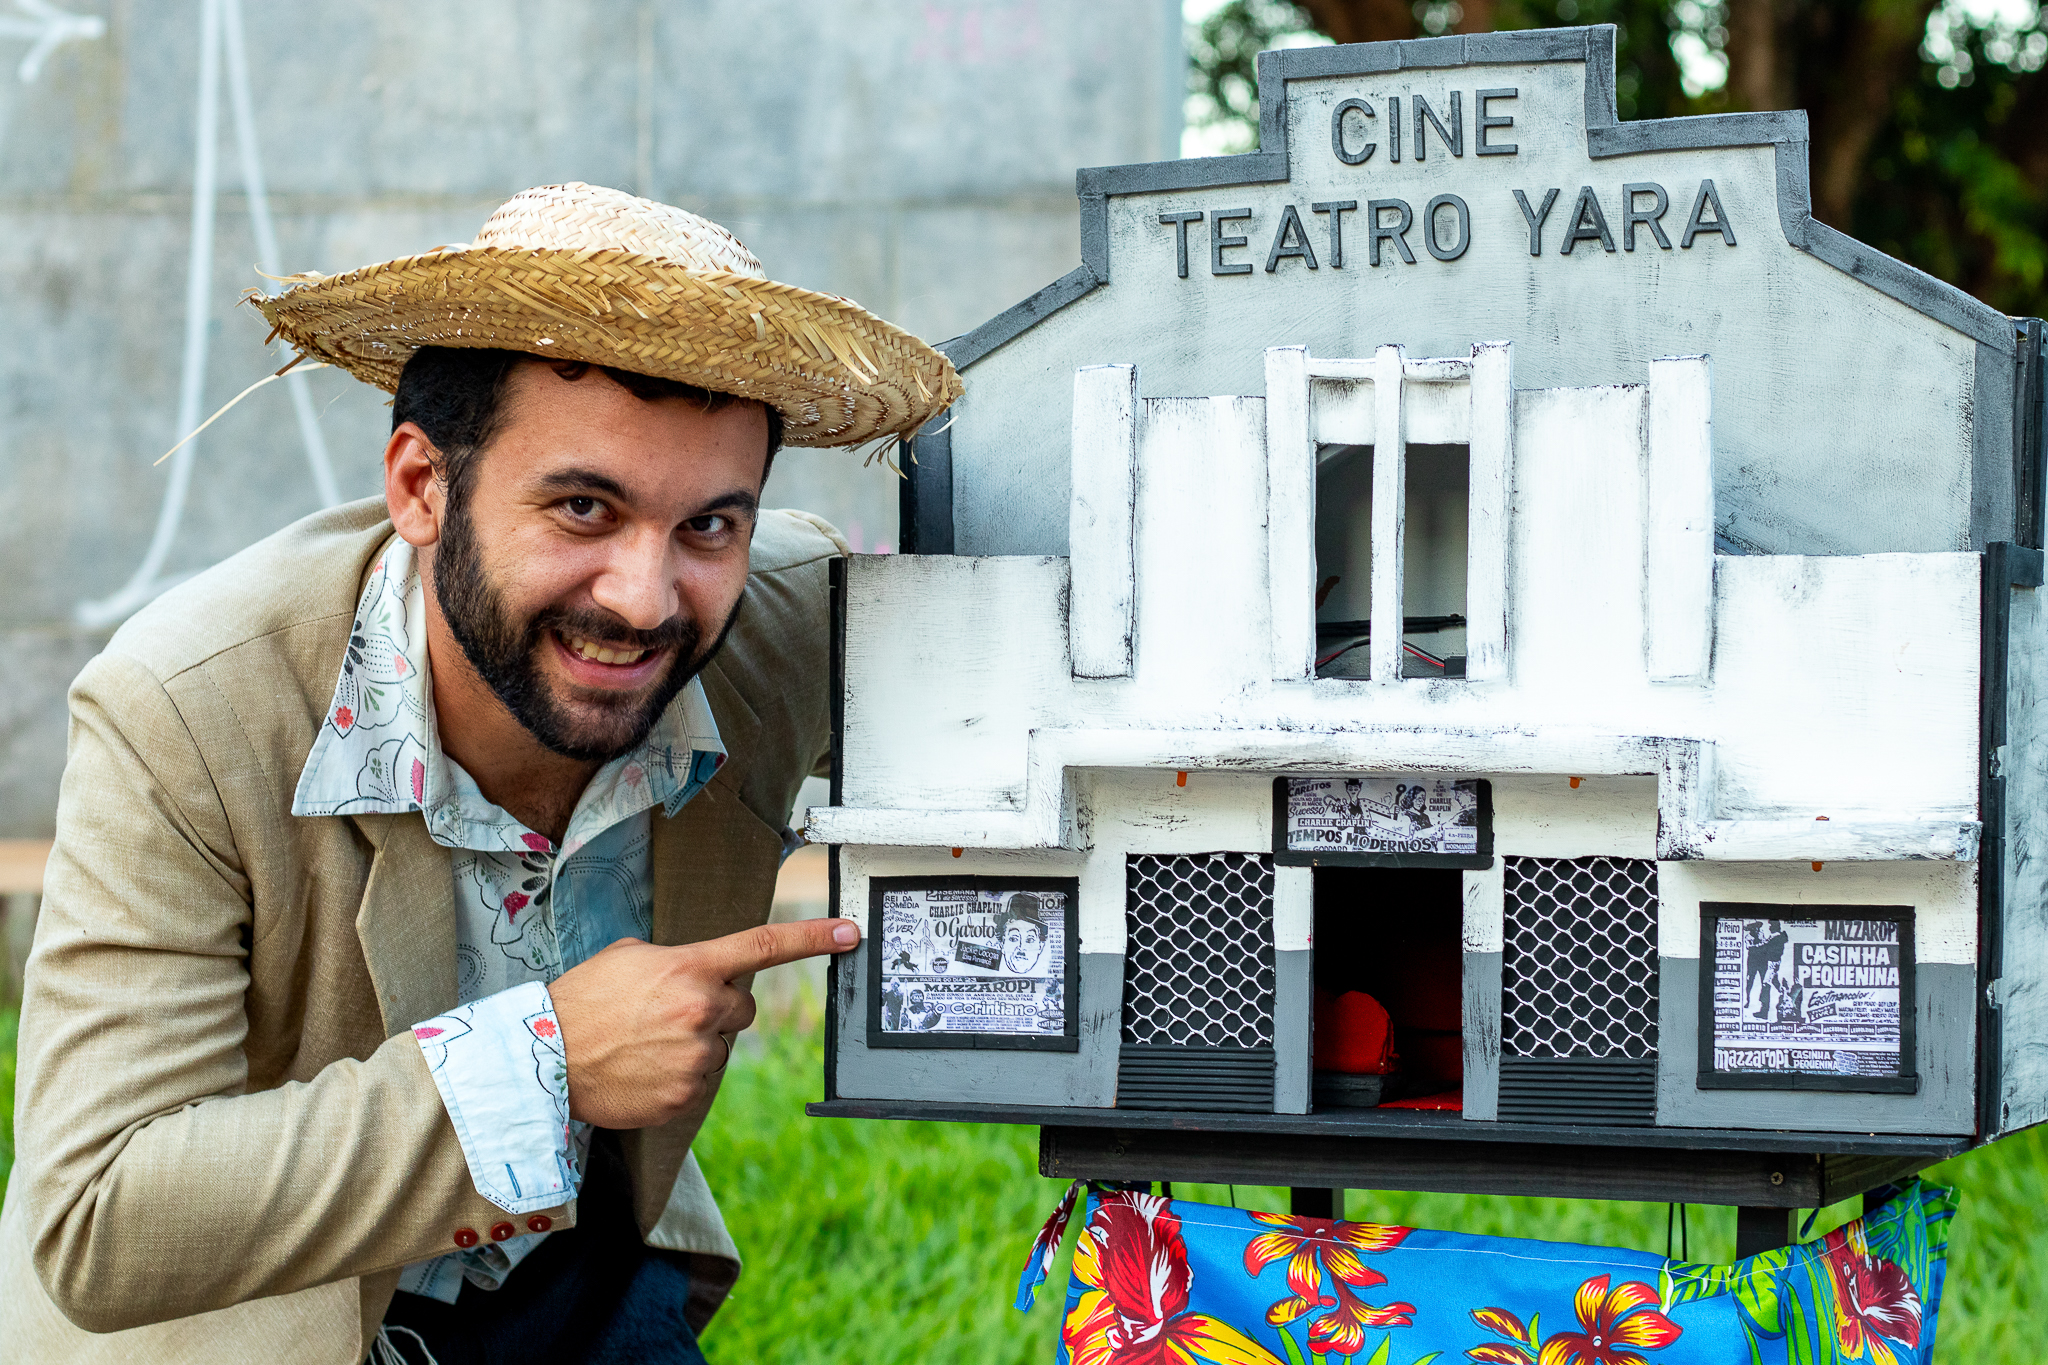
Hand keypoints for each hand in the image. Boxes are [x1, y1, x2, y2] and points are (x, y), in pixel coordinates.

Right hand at [548, 917, 859, 1128]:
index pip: (765, 946)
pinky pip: (701, 1081)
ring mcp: (698, 1056)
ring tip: (645, 1043)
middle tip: (669, 1013)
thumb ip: (680, 960)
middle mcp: (702, 1010)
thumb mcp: (631, 957)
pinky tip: (644, 1069)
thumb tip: (703, 972)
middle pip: (743, 1009)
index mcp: (692, 968)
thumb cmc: (583, 1001)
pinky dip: (679, 1077)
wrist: (545, 1058)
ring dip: (695, 1044)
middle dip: (717, 1009)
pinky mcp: (687, 1095)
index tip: (851, 933)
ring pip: (720, 1048)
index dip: (814, 938)